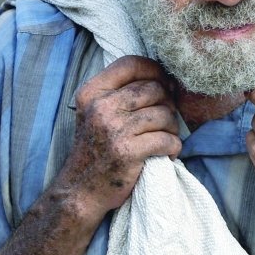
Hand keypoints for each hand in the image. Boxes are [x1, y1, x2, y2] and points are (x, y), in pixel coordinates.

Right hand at [50, 56, 181, 217]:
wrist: (81, 190)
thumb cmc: (96, 149)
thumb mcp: (97, 113)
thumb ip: (122, 93)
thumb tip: (167, 80)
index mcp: (92, 92)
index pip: (130, 64)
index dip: (154, 70)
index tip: (165, 85)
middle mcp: (101, 107)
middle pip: (154, 89)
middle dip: (168, 105)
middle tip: (165, 122)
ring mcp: (114, 129)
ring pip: (164, 114)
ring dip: (172, 129)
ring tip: (165, 139)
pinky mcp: (128, 151)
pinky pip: (167, 139)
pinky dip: (173, 147)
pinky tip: (167, 153)